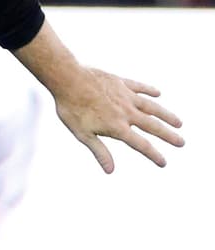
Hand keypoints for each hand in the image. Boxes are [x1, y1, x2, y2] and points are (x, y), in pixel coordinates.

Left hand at [52, 68, 183, 172]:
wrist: (67, 78)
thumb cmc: (71, 108)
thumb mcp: (82, 133)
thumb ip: (99, 151)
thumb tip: (110, 171)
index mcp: (118, 127)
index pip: (141, 145)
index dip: (154, 155)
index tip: (164, 163)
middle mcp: (127, 112)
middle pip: (153, 126)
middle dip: (168, 136)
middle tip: (182, 142)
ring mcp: (125, 96)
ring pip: (152, 107)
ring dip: (166, 115)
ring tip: (179, 122)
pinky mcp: (120, 82)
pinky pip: (139, 87)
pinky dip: (149, 90)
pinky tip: (158, 93)